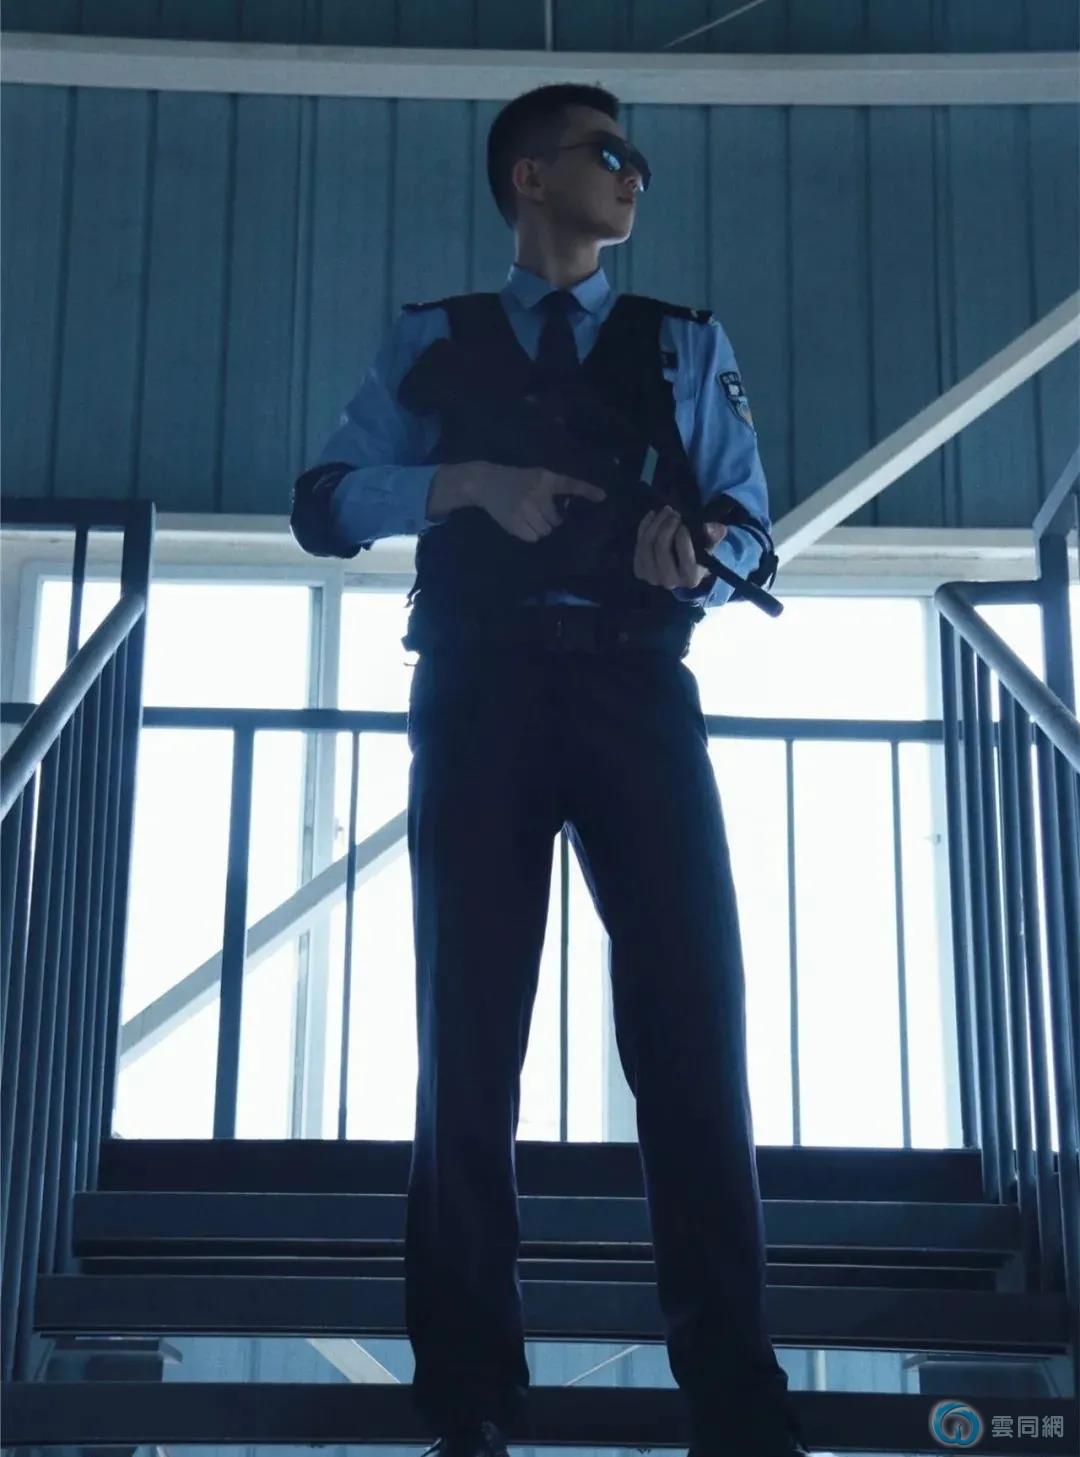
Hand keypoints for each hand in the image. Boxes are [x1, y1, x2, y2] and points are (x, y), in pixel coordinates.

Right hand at [470, 463, 606, 542]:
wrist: (486, 482)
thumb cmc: (516, 481)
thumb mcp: (535, 477)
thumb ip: (550, 491)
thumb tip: (562, 517)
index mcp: (545, 479)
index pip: (570, 484)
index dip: (587, 491)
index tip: (603, 497)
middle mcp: (537, 493)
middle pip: (556, 520)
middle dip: (549, 519)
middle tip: (536, 511)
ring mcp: (525, 508)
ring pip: (545, 531)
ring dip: (539, 528)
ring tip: (527, 517)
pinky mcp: (514, 521)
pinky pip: (532, 538)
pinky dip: (527, 534)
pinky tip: (519, 523)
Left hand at [634, 505, 726, 590]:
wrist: (681, 568)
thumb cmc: (698, 554)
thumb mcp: (709, 545)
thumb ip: (713, 535)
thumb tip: (712, 527)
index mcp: (690, 578)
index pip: (685, 556)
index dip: (682, 536)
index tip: (684, 522)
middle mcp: (669, 582)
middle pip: (661, 549)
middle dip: (666, 526)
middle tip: (673, 512)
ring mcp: (652, 578)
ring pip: (647, 545)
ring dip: (655, 523)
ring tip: (665, 511)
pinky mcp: (640, 571)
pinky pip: (638, 545)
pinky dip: (644, 527)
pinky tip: (653, 516)